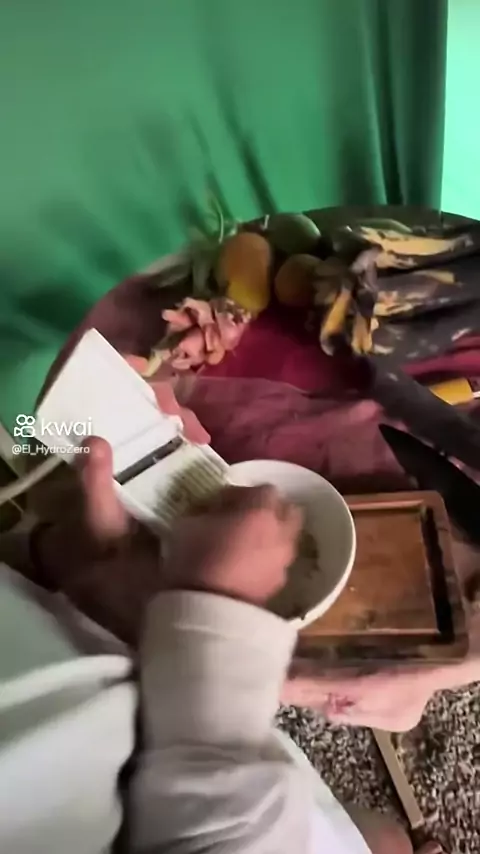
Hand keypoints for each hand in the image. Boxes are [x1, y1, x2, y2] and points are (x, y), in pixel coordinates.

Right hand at [28, 449, 301, 644]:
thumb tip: (206, 502)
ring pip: (284, 537)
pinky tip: (239, 568)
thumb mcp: (185, 526)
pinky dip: (264, 559)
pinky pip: (277, 562)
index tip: (220, 503)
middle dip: (264, 511)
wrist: (203, 620)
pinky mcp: (279, 588)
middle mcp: (281, 533)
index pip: (260, 488)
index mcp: (260, 509)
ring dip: (266, 535)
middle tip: (236, 519)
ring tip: (236, 545)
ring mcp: (284, 562)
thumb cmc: (192, 564)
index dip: (240, 493)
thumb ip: (201, 507)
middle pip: (284, 510)